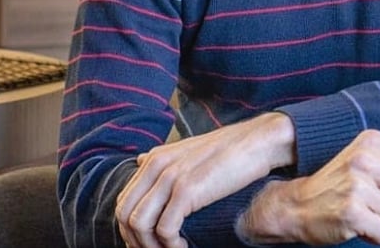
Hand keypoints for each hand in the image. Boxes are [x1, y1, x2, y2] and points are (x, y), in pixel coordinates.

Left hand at [115, 112, 294, 247]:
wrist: (255, 142)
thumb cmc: (227, 151)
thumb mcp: (188, 149)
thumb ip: (164, 158)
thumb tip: (140, 159)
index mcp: (155, 158)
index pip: (124, 200)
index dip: (130, 229)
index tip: (148, 243)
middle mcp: (157, 165)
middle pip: (125, 213)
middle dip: (136, 241)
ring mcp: (170, 176)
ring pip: (139, 224)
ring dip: (151, 247)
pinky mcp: (187, 189)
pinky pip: (164, 229)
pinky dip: (171, 246)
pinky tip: (184, 247)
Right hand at [238, 129, 379, 245]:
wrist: (300, 204)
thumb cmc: (343, 182)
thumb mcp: (374, 160)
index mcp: (373, 140)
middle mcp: (364, 158)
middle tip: (375, 202)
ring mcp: (356, 185)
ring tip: (365, 212)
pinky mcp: (351, 212)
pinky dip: (376, 236)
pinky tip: (359, 225)